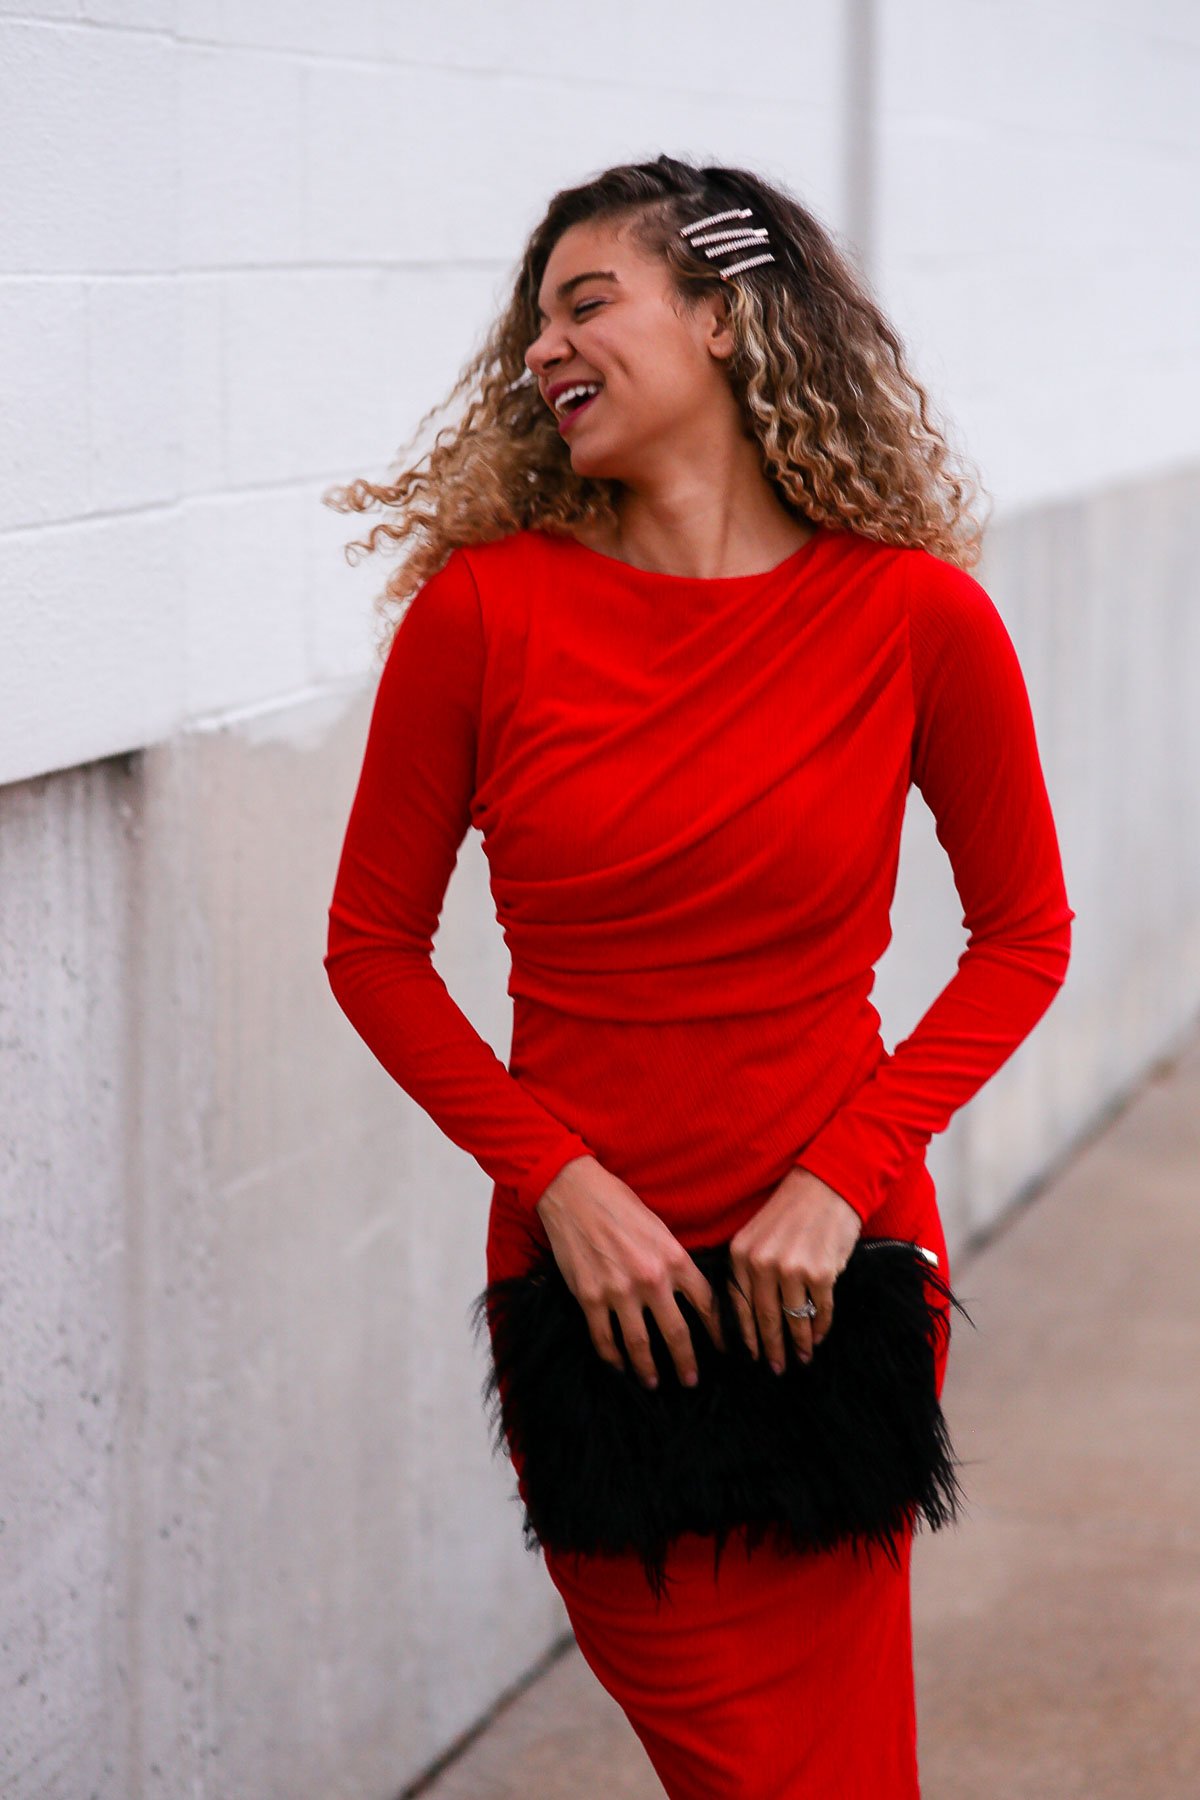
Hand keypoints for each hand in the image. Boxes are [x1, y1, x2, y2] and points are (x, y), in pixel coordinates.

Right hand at [535, 1157, 726, 1390]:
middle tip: (691, 1380)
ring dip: (648, 1369)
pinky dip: (612, 1357)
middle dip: (686, 1363)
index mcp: (674, 1258)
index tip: (723, 1349)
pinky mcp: (589, 1297)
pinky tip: (619, 1366)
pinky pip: (604, 1338)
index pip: (706, 1305)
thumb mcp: (660, 1228)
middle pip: (677, 1334)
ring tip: (654, 1382)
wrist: (575, 1192)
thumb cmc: (619, 1204)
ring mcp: (618, 1291)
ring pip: (639, 1345)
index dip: (717, 1332)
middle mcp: (651, 1279)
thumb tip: (687, 1292)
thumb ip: (675, 1261)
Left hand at [726, 1167, 862, 1372]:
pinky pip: (819, 1310)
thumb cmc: (792, 1210)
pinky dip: (821, 1326)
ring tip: (802, 1357)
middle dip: (772, 1348)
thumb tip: (753, 1315)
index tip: (753, 1356)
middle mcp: (762, 1263)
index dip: (747, 1336)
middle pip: (765, 1318)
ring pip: (793, 1319)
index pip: (739, 1305)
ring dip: (799, 1343)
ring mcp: (792, 1269)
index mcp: (741, 1253)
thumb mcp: (758, 1235)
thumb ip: (750, 1268)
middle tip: (777, 1368)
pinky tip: (820, 1335)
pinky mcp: (821, 1273)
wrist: (828, 1184)